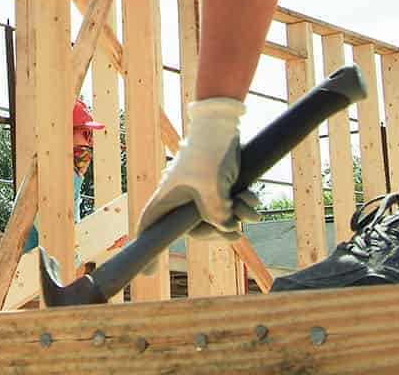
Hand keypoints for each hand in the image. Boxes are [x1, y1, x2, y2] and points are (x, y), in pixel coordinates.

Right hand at [135, 97, 260, 242]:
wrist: (223, 123)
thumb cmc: (208, 150)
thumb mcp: (212, 186)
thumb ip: (217, 214)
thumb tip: (227, 230)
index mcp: (168, 198)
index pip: (150, 227)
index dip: (146, 250)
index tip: (149, 274)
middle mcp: (182, 199)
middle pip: (195, 231)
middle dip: (219, 232)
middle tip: (236, 233)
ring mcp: (201, 193)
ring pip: (218, 219)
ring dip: (238, 216)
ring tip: (249, 206)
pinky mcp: (218, 186)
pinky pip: (230, 206)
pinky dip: (242, 205)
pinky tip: (251, 197)